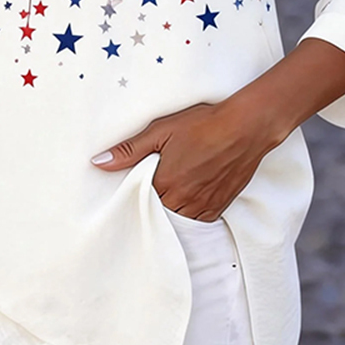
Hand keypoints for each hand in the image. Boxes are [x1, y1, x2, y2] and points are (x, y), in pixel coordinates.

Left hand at [90, 38, 344, 221]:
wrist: (246, 127)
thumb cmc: (202, 124)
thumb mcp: (161, 131)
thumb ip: (129, 150)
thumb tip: (98, 163)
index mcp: (166, 183)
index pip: (140, 202)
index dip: (135, 196)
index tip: (132, 190)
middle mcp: (184, 200)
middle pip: (159, 214)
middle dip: (153, 205)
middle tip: (152, 191)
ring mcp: (205, 205)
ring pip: (179, 220)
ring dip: (172, 211)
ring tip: (169, 196)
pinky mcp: (221, 205)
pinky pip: (200, 220)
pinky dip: (191, 214)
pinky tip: (188, 200)